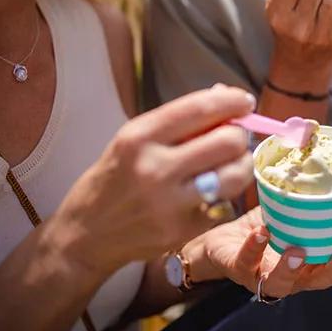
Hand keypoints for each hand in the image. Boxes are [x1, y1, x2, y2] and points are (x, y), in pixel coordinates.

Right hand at [53, 85, 257, 273]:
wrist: (86, 234)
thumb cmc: (118, 177)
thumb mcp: (136, 139)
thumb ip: (179, 120)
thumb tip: (227, 96)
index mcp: (139, 137)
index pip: (201, 108)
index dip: (233, 101)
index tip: (245, 101)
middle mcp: (154, 169)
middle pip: (228, 142)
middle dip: (240, 137)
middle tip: (236, 139)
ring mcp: (168, 204)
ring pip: (235, 176)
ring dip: (242, 166)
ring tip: (232, 164)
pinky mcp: (182, 231)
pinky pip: (224, 205)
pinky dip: (223, 197)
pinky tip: (209, 194)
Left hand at [196, 207, 331, 297]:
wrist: (219, 241)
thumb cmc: (260, 228)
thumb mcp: (286, 214)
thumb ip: (305, 200)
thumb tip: (322, 160)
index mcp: (306, 262)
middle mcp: (288, 276)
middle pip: (315, 281)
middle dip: (331, 270)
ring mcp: (262, 276)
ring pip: (281, 283)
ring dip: (291, 268)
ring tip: (297, 251)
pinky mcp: (237, 269)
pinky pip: (247, 262)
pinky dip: (255, 247)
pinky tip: (263, 232)